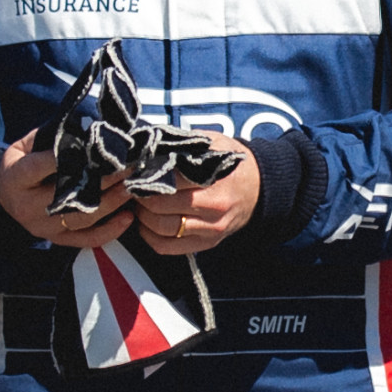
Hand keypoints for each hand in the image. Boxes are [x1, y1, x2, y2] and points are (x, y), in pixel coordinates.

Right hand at [0, 133, 133, 249]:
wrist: (8, 196)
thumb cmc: (22, 163)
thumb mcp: (25, 145)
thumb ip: (52, 138)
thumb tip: (87, 130)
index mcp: (15, 180)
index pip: (37, 168)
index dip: (61, 159)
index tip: (90, 149)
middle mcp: (27, 207)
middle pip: (66, 196)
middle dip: (99, 180)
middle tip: (125, 167)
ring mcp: (43, 228)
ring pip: (81, 219)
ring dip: (110, 203)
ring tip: (130, 187)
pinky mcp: (58, 240)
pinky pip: (87, 239)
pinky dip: (110, 230)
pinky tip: (127, 216)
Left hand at [132, 148, 258, 257]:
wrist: (259, 189)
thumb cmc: (231, 164)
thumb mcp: (213, 144)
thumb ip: (183, 144)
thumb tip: (149, 144)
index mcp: (214, 181)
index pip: (167, 181)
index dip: (145, 175)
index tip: (136, 171)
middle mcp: (213, 209)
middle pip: (160, 207)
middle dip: (140, 196)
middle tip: (132, 187)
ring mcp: (209, 230)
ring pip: (160, 229)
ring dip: (143, 216)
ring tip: (139, 203)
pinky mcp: (205, 244)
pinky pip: (167, 247)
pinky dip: (150, 236)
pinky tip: (147, 223)